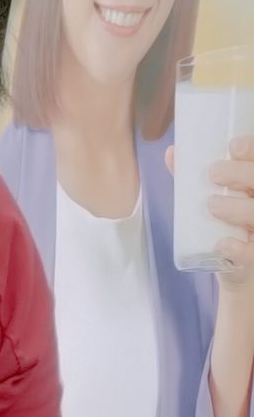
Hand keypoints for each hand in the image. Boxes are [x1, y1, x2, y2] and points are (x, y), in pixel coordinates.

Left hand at [208, 136, 253, 286]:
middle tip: (214, 173)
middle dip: (242, 174)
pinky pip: (253, 254)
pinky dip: (239, 249)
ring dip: (239, 208)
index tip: (232, 146)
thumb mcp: (217, 200)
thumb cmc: (231, 227)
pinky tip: (223, 244)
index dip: (253, 150)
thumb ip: (195, 180)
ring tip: (213, 205)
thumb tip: (171, 153)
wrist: (241, 269)